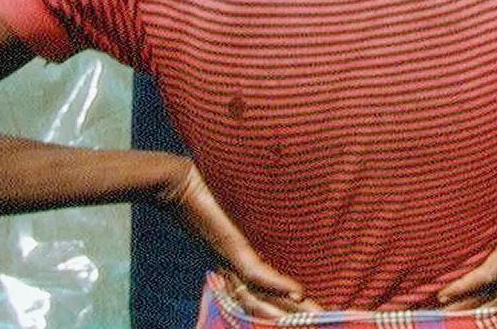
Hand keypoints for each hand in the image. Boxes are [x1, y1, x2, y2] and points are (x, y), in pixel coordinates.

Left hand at [157, 161, 318, 316]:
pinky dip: (277, 285)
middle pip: (261, 301)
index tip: (306, 306)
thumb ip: (249, 213)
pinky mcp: (230, 246)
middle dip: (291, 314)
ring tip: (315, 315)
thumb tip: (280, 200)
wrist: (175, 182)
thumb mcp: (232, 206)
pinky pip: (255, 273)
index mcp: (230, 259)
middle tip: (322, 319)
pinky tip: (298, 292)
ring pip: (258, 296)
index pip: (257, 290)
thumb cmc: (203, 188)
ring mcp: (229, 258)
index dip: (280, 302)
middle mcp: (229, 265)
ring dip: (288, 309)